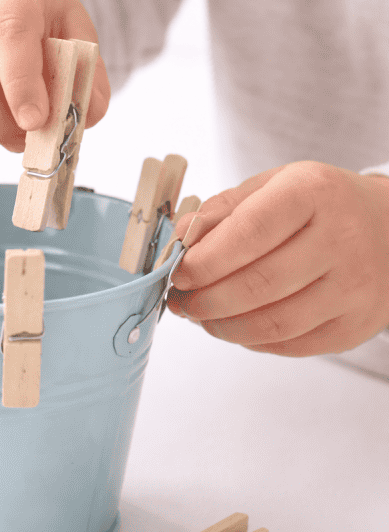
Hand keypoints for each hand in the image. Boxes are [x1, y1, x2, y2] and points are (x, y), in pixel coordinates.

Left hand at [166, 161, 388, 355]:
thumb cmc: (323, 207)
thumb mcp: (278, 186)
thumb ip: (225, 209)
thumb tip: (180, 239)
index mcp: (313, 193)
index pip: (248, 233)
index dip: (204, 261)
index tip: (178, 273)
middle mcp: (340, 240)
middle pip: (256, 285)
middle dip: (205, 300)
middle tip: (181, 300)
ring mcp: (352, 288)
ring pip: (271, 325)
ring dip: (222, 327)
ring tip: (202, 316)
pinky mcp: (354, 326)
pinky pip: (289, 345)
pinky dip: (251, 340)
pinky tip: (236, 325)